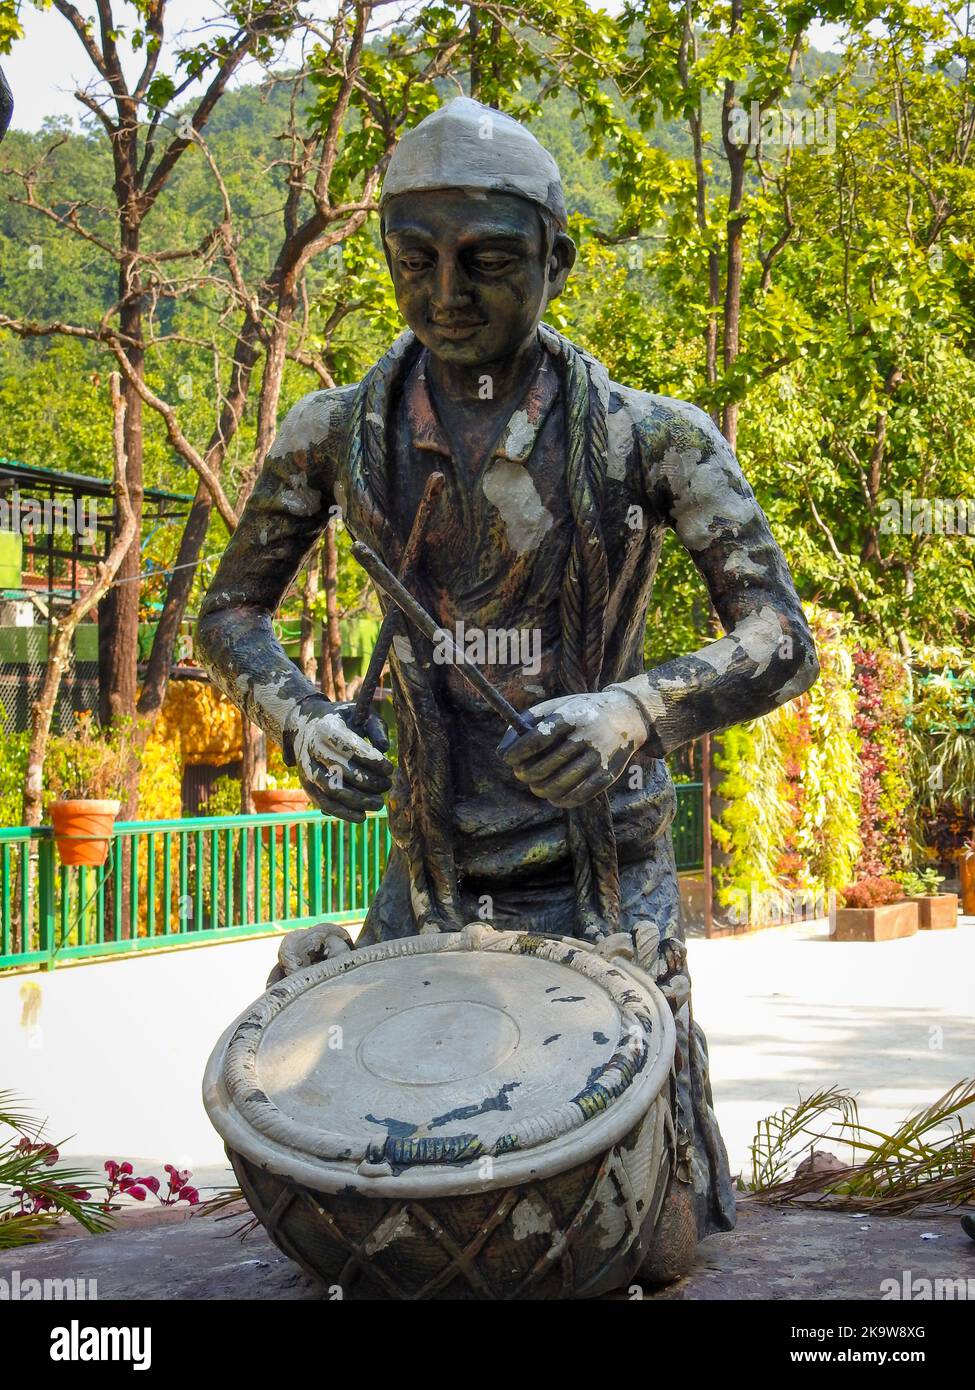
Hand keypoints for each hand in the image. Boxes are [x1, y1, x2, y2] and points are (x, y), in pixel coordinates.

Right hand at [286, 698, 392, 821]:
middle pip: (342, 771)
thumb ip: (376, 728)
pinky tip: (362, 817)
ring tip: (379, 803)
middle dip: (369, 782)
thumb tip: (385, 748)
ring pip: (332, 790)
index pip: (350, 747)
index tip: (390, 768)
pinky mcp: (307, 785)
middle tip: (387, 785)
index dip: (372, 761)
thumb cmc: (344, 722)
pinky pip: (324, 803)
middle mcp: (313, 748)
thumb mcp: (361, 715)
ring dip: (358, 801)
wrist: (308, 727)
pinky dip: (343, 813)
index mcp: (327, 728)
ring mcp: (307, 768)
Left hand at [497, 688, 646, 808]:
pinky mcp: (608, 775)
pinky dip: (560, 800)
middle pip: (545, 765)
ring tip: (536, 785)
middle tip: (522, 773)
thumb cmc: (579, 712)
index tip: (508, 759)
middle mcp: (587, 735)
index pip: (537, 738)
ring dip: (540, 789)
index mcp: (571, 715)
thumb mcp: (555, 707)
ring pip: (559, 785)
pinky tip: (553, 795)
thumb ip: (525, 723)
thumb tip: (502, 753)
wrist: (625, 716)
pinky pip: (578, 796)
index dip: (517, 752)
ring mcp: (599, 757)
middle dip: (526, 773)